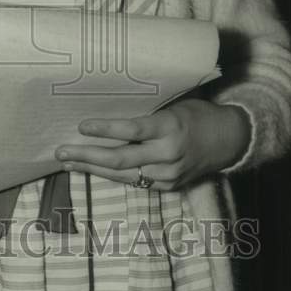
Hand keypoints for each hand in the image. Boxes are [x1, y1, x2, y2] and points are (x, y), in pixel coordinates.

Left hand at [54, 97, 250, 191]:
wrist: (229, 140)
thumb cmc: (196, 114)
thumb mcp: (173, 105)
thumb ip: (147, 113)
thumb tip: (107, 104)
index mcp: (170, 127)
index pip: (132, 130)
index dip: (105, 129)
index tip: (81, 126)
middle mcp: (168, 154)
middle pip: (120, 159)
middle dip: (87, 156)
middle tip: (60, 152)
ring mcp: (168, 174)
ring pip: (123, 175)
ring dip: (92, 168)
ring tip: (67, 162)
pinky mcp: (168, 186)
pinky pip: (134, 181)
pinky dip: (110, 175)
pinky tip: (91, 168)